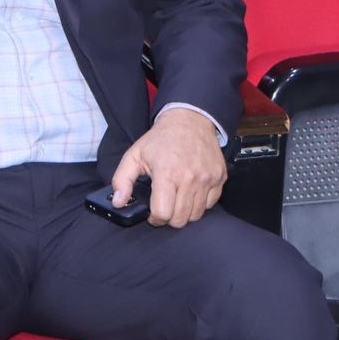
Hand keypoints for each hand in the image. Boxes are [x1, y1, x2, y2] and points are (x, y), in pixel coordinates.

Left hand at [110, 109, 225, 227]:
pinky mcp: (220, 178)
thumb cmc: (160, 139)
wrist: (190, 120)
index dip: (155, 218)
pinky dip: (200, 204)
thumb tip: (118, 202)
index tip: (152, 213)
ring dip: (184, 213)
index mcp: (167, 173)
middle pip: (180, 219)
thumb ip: (122, 180)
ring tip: (176, 199)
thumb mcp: (134, 155)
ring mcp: (208, 178)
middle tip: (164, 206)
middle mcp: (190, 178)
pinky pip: (210, 204)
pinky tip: (190, 192)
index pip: (163, 213)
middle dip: (169, 218)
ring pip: (196, 215)